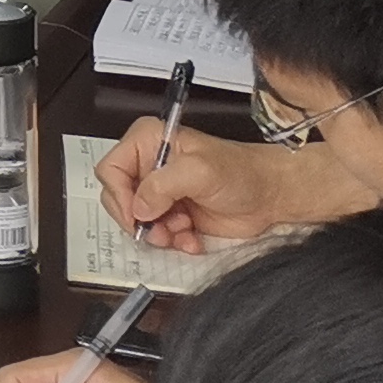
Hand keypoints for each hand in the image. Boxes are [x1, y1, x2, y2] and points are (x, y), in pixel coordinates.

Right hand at [97, 119, 362, 250]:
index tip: (137, 216)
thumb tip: (137, 209)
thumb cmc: (241, 173)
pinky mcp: (172, 212)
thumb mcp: (200, 172)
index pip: (111, 169)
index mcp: (149, 141)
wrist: (271, 196)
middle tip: (160, 230)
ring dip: (158, 232)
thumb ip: (163, 186)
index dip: (119, 196)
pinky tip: (192, 239)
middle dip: (139, 219)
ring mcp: (160, 190)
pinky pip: (157, 232)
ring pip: (136, 219)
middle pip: (118, 196)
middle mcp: (149, 164)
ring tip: (183, 233)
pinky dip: (172, 241)